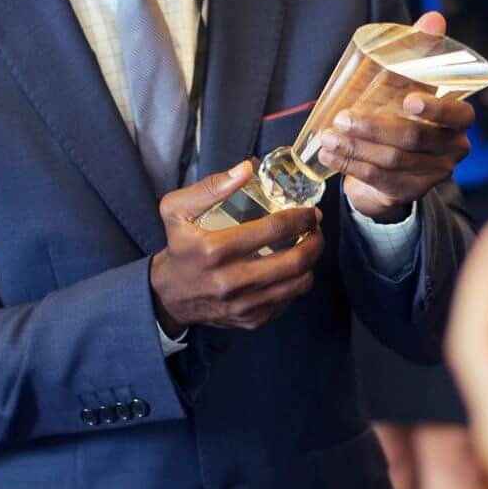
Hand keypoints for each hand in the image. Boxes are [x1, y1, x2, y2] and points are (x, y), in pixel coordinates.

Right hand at [149, 162, 326, 332]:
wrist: (170, 296)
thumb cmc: (179, 247)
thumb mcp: (176, 210)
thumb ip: (210, 187)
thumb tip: (246, 169)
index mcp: (215, 249)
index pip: (274, 229)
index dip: (301, 217)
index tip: (310, 211)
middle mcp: (232, 281)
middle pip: (295, 261)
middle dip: (315, 241)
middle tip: (316, 228)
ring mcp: (244, 304)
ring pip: (298, 284)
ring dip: (311, 262)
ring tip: (309, 247)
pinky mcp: (252, 320)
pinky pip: (289, 300)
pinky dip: (297, 282)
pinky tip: (292, 268)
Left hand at [313, 9, 474, 221]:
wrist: (396, 160)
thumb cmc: (404, 111)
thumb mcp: (412, 81)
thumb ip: (422, 50)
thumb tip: (434, 18)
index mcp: (459, 120)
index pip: (458, 116)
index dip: (436, 111)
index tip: (408, 100)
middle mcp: (453, 149)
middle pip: (414, 140)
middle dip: (375, 128)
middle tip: (343, 118)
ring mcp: (433, 174)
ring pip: (392, 161)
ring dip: (356, 148)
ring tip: (329, 137)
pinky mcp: (410, 192)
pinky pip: (379, 181)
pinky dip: (351, 166)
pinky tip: (330, 156)